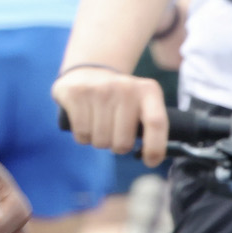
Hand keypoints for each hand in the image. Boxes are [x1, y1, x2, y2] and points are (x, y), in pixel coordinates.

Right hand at [52, 64, 167, 165]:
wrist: (90, 70)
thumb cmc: (121, 99)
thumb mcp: (142, 103)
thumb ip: (151, 127)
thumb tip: (152, 159)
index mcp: (147, 90)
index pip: (156, 123)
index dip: (155, 148)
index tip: (149, 162)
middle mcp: (124, 87)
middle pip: (123, 141)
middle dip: (118, 147)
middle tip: (115, 134)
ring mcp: (98, 88)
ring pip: (101, 140)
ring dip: (99, 141)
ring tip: (99, 125)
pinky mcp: (76, 93)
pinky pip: (82, 134)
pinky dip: (83, 137)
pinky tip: (85, 123)